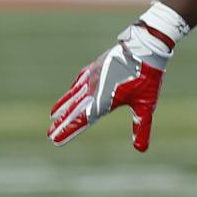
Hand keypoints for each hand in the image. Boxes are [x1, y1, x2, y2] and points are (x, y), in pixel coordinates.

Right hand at [49, 4, 185, 149]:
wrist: (145, 47)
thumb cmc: (147, 77)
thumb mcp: (146, 105)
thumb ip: (141, 128)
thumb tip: (140, 149)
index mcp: (104, 99)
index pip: (82, 119)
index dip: (68, 130)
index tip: (55, 140)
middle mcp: (94, 88)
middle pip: (74, 109)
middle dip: (62, 123)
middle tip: (49, 134)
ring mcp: (93, 75)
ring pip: (74, 94)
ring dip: (63, 106)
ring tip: (53, 115)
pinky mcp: (97, 65)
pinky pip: (80, 79)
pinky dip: (73, 89)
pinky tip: (72, 91)